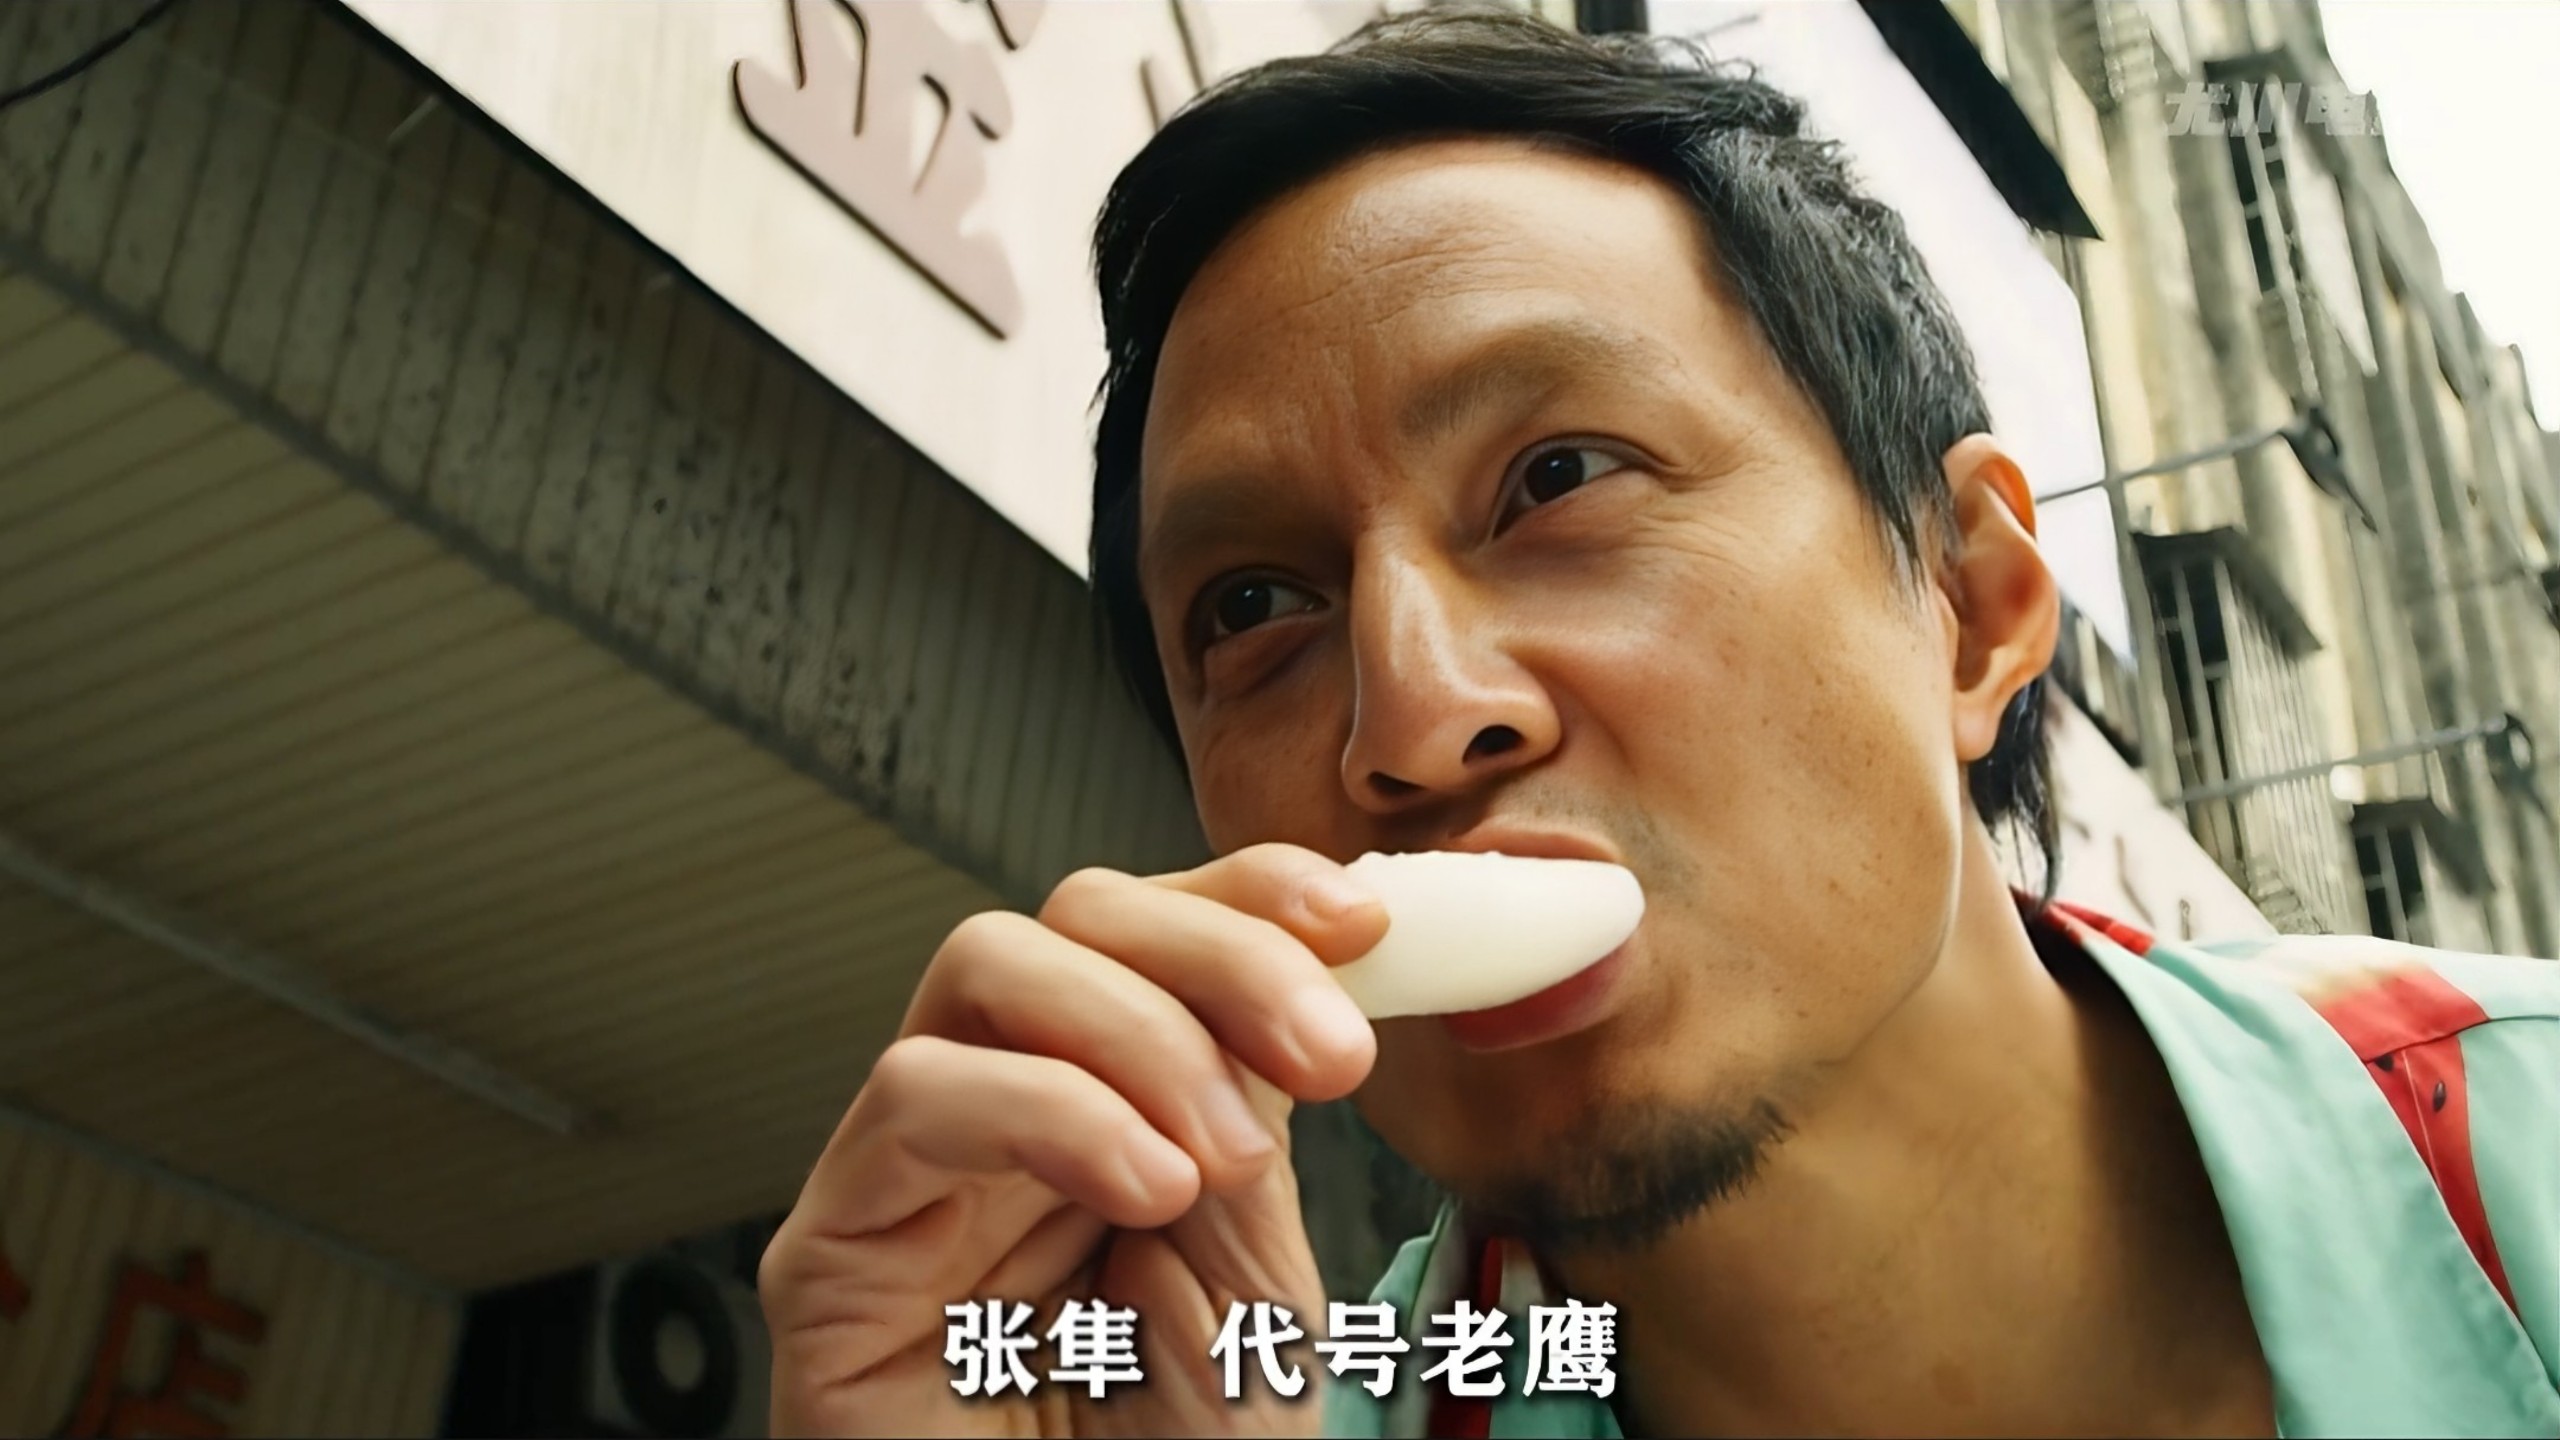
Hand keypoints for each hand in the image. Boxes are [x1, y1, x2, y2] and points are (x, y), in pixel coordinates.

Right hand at [761, 844, 1389, 1436]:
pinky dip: (1052, 1113)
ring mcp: (910, 1176)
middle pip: (1074, 914)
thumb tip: (1320, 954)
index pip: (1152, 929)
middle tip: (1330, 1055)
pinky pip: (915, 1098)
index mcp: (1112, 1108)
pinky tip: (1142, 1187)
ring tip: (1222, 1165)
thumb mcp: (1265, 1271)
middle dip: (1219, 952)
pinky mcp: (832, 1254)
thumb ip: (1262, 1112)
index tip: (1367, 920)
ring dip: (1139, 1032)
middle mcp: (1003, 1117)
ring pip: (985, 965)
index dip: (1251, 892)